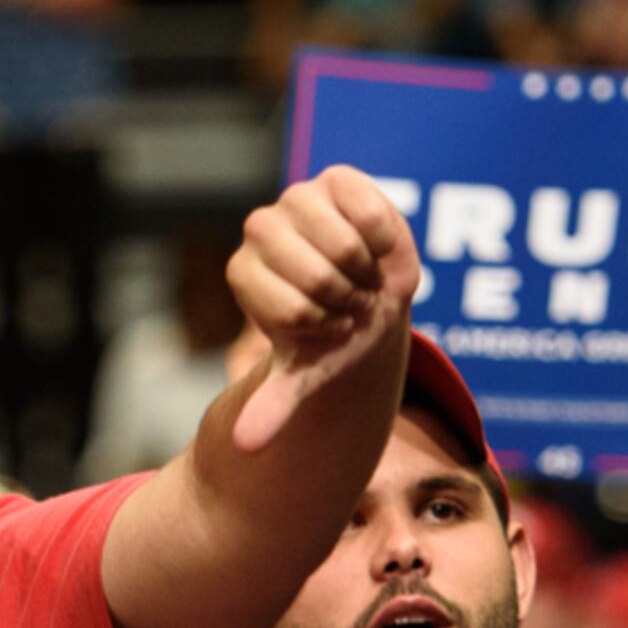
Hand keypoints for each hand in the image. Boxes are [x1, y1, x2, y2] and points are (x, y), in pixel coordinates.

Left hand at [227, 167, 423, 453]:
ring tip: (361, 278)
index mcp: (243, 272)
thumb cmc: (330, 333)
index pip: (289, 309)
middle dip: (346, 303)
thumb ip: (276, 404)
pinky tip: (374, 248)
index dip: (322, 327)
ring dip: (366, 274)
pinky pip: (369, 212)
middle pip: (316, 277)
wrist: (367, 297)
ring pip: (342, 245)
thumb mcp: (306, 373)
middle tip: (348, 303)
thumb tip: (245, 447)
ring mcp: (296, 199)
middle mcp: (260, 229)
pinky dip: (383, 241)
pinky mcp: (336, 180)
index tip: (326, 326)